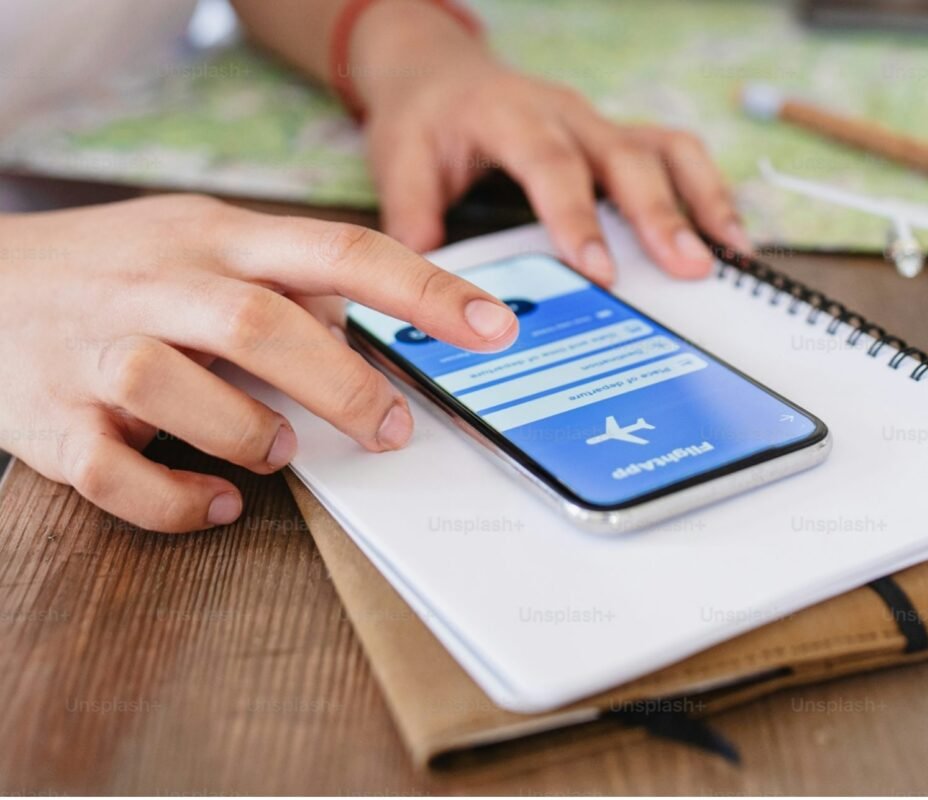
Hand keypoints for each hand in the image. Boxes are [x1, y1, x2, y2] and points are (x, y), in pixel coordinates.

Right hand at [0, 195, 517, 531]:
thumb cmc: (117, 272)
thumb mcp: (202, 245)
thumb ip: (287, 281)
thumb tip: (374, 329)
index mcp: (214, 239)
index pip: (338, 250)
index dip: (425, 289)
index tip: (494, 328)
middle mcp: (156, 285)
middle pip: (260, 323)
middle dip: (343, 384)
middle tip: (393, 430)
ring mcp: (95, 351)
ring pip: (175, 389)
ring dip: (249, 432)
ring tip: (279, 449)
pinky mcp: (51, 420)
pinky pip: (117, 474)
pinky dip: (180, 501)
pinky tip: (218, 503)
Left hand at [349, 3, 751, 283]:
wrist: (440, 72)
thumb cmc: (425, 119)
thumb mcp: (399, 158)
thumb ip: (412, 214)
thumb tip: (426, 277)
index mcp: (510, 114)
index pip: (551, 164)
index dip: (577, 217)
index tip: (599, 271)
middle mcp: (565, 113)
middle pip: (625, 157)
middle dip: (659, 216)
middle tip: (687, 268)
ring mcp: (599, 123)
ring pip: (665, 148)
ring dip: (701, 200)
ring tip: (727, 253)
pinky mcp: (618, 137)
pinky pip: (676, 153)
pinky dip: (707, 191)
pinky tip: (728, 234)